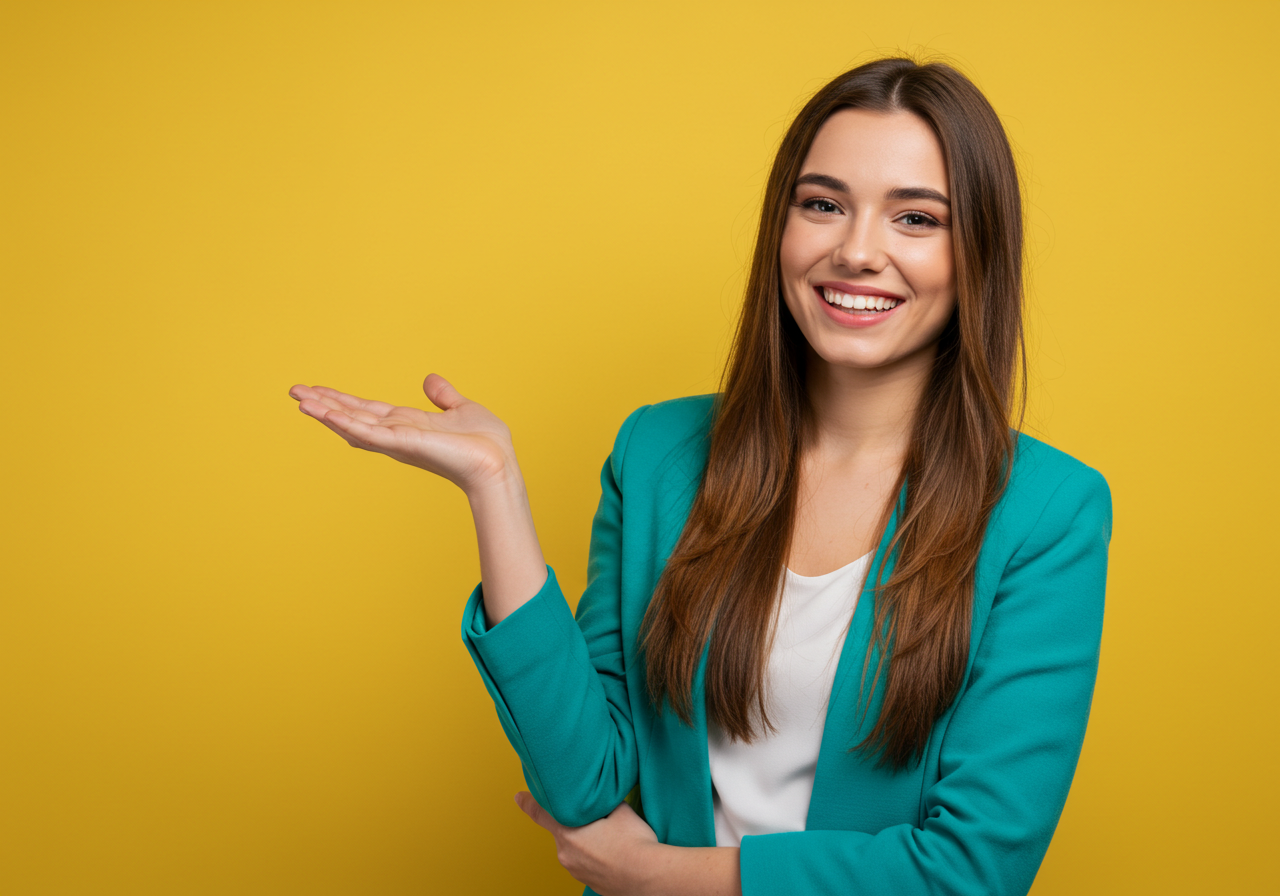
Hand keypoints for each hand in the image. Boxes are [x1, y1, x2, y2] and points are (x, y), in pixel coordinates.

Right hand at [288, 374, 515, 495]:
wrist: (498, 463)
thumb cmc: (485, 443)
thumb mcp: (461, 408)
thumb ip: (443, 396)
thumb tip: (430, 379)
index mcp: (407, 424)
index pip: (366, 409)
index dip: (341, 399)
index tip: (316, 389)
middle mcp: (396, 434)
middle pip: (351, 416)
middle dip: (323, 404)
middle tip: (293, 391)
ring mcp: (397, 441)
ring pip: (353, 425)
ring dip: (325, 412)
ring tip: (299, 400)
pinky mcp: (403, 445)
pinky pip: (369, 434)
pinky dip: (346, 423)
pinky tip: (325, 414)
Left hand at [516, 792, 660, 895]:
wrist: (649, 878)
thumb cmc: (633, 843)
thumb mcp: (619, 809)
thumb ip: (602, 800)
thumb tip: (600, 797)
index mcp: (567, 833)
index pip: (540, 814)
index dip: (528, 803)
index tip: (519, 797)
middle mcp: (566, 854)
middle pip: (564, 831)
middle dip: (577, 823)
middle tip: (600, 820)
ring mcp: (576, 872)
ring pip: (576, 848)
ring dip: (588, 842)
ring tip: (612, 840)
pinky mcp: (589, 883)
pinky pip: (586, 863)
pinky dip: (595, 856)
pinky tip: (613, 853)